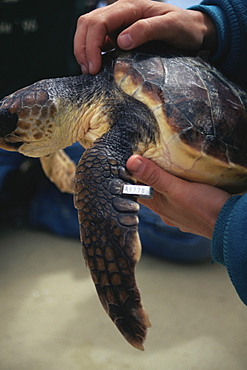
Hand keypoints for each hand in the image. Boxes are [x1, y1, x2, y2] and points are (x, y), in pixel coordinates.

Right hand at [74, 0, 216, 73]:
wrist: (192, 30)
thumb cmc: (184, 27)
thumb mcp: (171, 26)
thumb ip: (147, 30)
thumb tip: (121, 41)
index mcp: (129, 7)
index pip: (98, 22)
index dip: (91, 44)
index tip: (94, 68)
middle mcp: (119, 13)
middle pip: (87, 24)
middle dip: (82, 48)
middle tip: (88, 72)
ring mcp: (118, 24)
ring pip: (88, 32)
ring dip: (83, 50)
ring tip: (89, 71)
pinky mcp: (119, 36)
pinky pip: (98, 41)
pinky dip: (92, 54)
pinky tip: (96, 67)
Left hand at [126, 155, 230, 238]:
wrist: (231, 226)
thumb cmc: (205, 208)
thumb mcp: (177, 188)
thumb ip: (155, 176)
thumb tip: (131, 162)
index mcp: (159, 206)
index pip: (137, 192)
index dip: (133, 178)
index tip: (132, 164)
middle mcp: (167, 213)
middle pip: (152, 194)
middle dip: (149, 180)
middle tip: (150, 163)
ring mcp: (180, 216)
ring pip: (167, 198)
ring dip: (165, 187)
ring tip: (169, 172)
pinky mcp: (193, 215)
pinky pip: (181, 202)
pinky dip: (179, 193)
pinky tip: (187, 187)